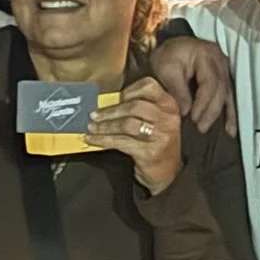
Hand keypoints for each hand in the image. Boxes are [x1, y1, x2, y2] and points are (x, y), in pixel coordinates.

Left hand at [84, 74, 184, 196]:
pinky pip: (121, 142)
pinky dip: (103, 140)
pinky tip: (92, 140)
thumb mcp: (156, 121)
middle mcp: (167, 117)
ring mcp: (160, 135)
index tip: (116, 98)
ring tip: (91, 128)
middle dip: (111, 111)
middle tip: (94, 115)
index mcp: (169, 105)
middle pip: (134, 106)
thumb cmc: (156, 144)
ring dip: (105, 126)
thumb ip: (140, 108)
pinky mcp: (149, 152)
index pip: (149, 86)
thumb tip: (108, 101)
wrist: (168, 174)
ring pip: (127, 124)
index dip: (130, 90)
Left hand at [148, 27, 232, 132]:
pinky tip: (232, 128)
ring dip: (226, 114)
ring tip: (225, 132)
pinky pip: (230, 95)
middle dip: (212, 111)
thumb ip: (178, 89)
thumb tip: (186, 111)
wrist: (172, 47)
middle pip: (221, 89)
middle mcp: (220, 61)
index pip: (209, 82)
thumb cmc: (167, 56)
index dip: (203, 102)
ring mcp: (224, 69)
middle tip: (201, 127)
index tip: (193, 117)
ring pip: (228, 93)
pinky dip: (231, 112)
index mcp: (206, 55)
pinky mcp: (224, 77)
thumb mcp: (166, 68)